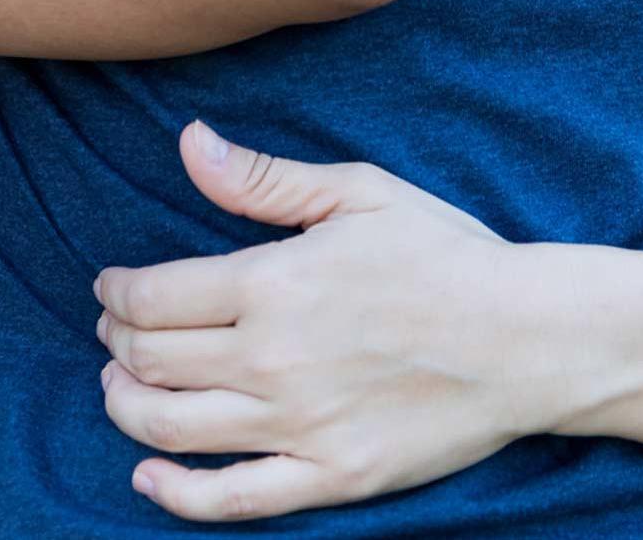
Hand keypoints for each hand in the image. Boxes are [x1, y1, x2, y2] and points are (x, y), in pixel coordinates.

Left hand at [93, 122, 533, 522]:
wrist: (529, 338)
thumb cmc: (448, 255)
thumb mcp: (360, 194)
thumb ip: (266, 178)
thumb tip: (188, 144)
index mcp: (274, 282)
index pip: (151, 296)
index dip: (115, 293)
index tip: (112, 289)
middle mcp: (272, 358)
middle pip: (148, 360)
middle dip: (118, 342)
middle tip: (118, 332)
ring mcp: (298, 425)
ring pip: (168, 427)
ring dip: (125, 406)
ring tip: (123, 386)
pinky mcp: (329, 477)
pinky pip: (229, 497)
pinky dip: (174, 492)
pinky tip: (148, 474)